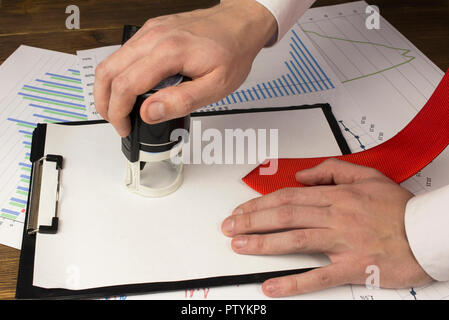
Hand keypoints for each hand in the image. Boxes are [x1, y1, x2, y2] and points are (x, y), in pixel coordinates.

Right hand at [94, 0, 276, 136]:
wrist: (239, 23)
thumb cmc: (232, 52)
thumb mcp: (216, 86)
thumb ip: (181, 101)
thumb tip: (149, 112)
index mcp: (169, 51)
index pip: (126, 85)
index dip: (118, 112)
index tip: (124, 127)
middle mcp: (154, 36)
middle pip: (108, 71)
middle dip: (105, 102)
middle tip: (116, 121)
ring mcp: (150, 31)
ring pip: (112, 60)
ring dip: (109, 88)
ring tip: (121, 109)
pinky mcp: (151, 30)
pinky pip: (124, 53)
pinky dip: (119, 74)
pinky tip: (132, 89)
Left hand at [221, 159, 432, 296]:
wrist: (428, 233)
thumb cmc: (398, 208)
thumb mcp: (367, 176)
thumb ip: (332, 171)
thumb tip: (302, 176)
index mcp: (337, 196)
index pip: (288, 198)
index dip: (260, 204)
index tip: (242, 209)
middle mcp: (336, 217)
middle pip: (284, 216)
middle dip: (251, 221)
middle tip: (229, 227)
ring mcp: (343, 242)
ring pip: (295, 240)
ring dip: (262, 244)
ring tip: (239, 246)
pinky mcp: (353, 267)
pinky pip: (318, 276)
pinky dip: (292, 282)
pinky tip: (272, 285)